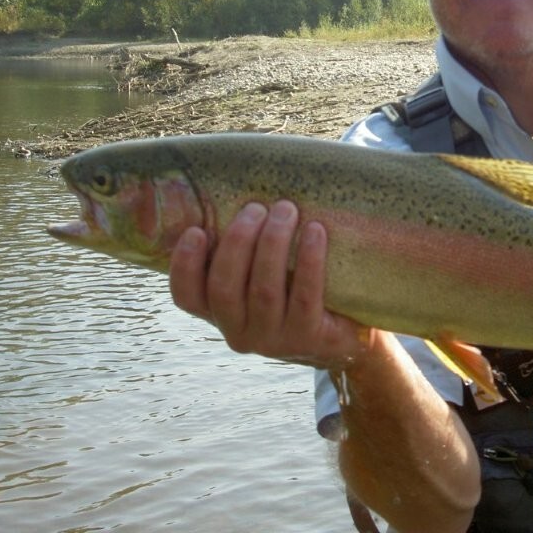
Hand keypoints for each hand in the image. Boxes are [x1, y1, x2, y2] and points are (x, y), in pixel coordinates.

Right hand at [168, 200, 368, 368]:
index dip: (185, 265)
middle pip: (224, 288)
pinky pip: (305, 295)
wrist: (348, 334)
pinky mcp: (308, 339)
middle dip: (238, 241)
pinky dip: (310, 259)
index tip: (197, 230)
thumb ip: (244, 251)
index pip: (187, 297)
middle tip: (256, 207)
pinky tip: (316, 231)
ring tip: (286, 209)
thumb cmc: (297, 289)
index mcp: (220, 314)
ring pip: (264, 290)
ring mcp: (273, 340)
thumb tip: (239, 192)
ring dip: (273, 243)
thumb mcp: (262, 276)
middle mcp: (239, 332)